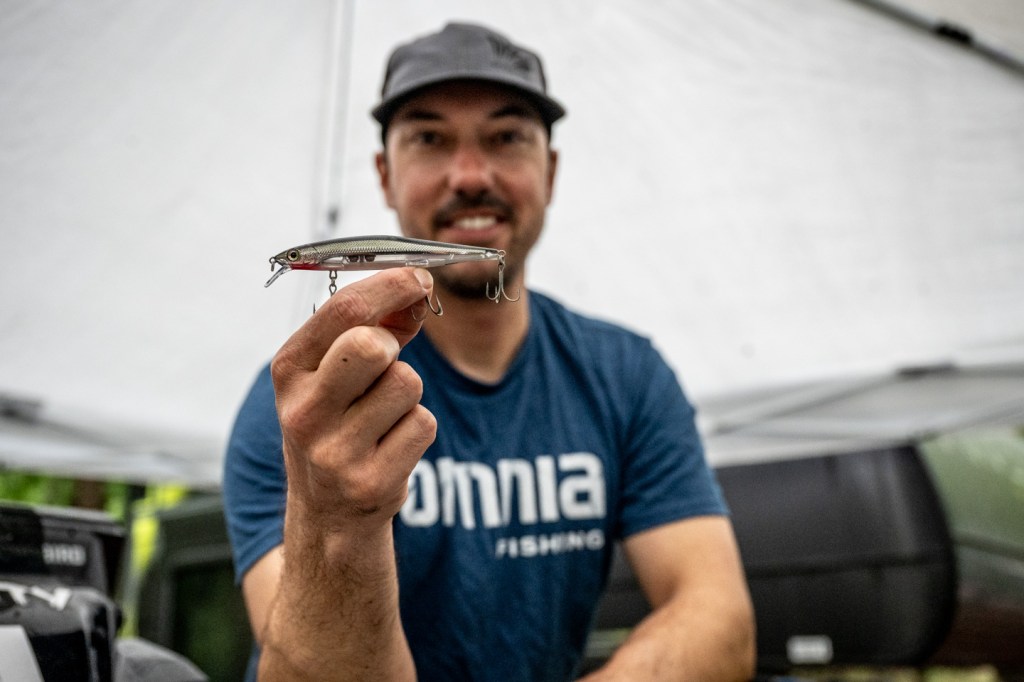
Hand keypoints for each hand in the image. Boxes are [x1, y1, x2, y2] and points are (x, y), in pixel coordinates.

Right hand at [270, 268, 437, 535]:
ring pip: (407, 384)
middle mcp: (303, 411)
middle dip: (394, 345)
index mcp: (289, 371)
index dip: (391, 286)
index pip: (344, 310)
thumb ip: (374, 326)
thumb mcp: (334, 374)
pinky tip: (391, 446)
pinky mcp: (371, 484)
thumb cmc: (336, 425)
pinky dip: (417, 428)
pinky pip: (423, 424)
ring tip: (382, 416)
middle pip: (372, 345)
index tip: (419, 278)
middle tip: (388, 362)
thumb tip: (417, 289)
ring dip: (408, 394)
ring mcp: (334, 452)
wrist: (328, 515)